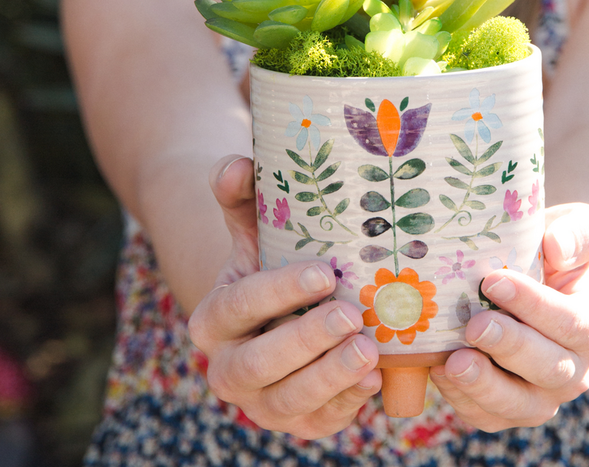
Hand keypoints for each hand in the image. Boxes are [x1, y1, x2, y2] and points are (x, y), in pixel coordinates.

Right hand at [188, 155, 381, 438]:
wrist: (282, 317)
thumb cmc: (272, 265)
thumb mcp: (256, 230)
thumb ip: (243, 195)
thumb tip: (238, 165)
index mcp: (213, 318)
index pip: (238, 306)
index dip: (278, 292)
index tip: (324, 273)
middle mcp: (228, 367)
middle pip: (257, 363)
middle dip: (305, 341)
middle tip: (353, 316)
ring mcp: (262, 402)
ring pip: (286, 402)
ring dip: (329, 378)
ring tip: (370, 351)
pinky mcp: (298, 423)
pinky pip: (318, 422)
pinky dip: (346, 405)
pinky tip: (375, 382)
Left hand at [429, 202, 588, 431]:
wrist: (524, 279)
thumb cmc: (550, 252)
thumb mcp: (574, 228)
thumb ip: (578, 234)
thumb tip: (558, 247)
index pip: (571, 323)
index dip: (534, 306)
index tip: (494, 281)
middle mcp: (574, 371)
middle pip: (550, 370)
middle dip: (509, 347)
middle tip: (473, 325)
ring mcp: (540, 397)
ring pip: (520, 405)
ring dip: (485, 386)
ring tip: (453, 362)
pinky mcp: (505, 411)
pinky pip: (486, 416)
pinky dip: (462, 399)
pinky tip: (438, 370)